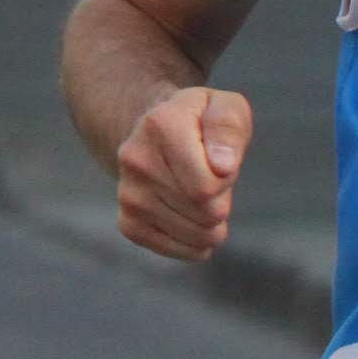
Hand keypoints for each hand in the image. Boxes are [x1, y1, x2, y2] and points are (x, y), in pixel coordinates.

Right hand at [114, 84, 252, 259]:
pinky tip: (191, 216)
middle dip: (221, 200)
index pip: (206, 186)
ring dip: (212, 221)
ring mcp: (128, 195)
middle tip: (208, 176)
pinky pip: (180, 250)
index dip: (226, 179)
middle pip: (206, 213)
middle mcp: (135, 160)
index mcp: (160, 126)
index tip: (218, 160)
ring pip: (197, 235)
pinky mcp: (128, 223)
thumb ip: (229, 129)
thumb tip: (221, 167)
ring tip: (198, 193)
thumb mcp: (226, 108)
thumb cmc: (203, 123)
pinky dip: (197, 241)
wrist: (158, 135)